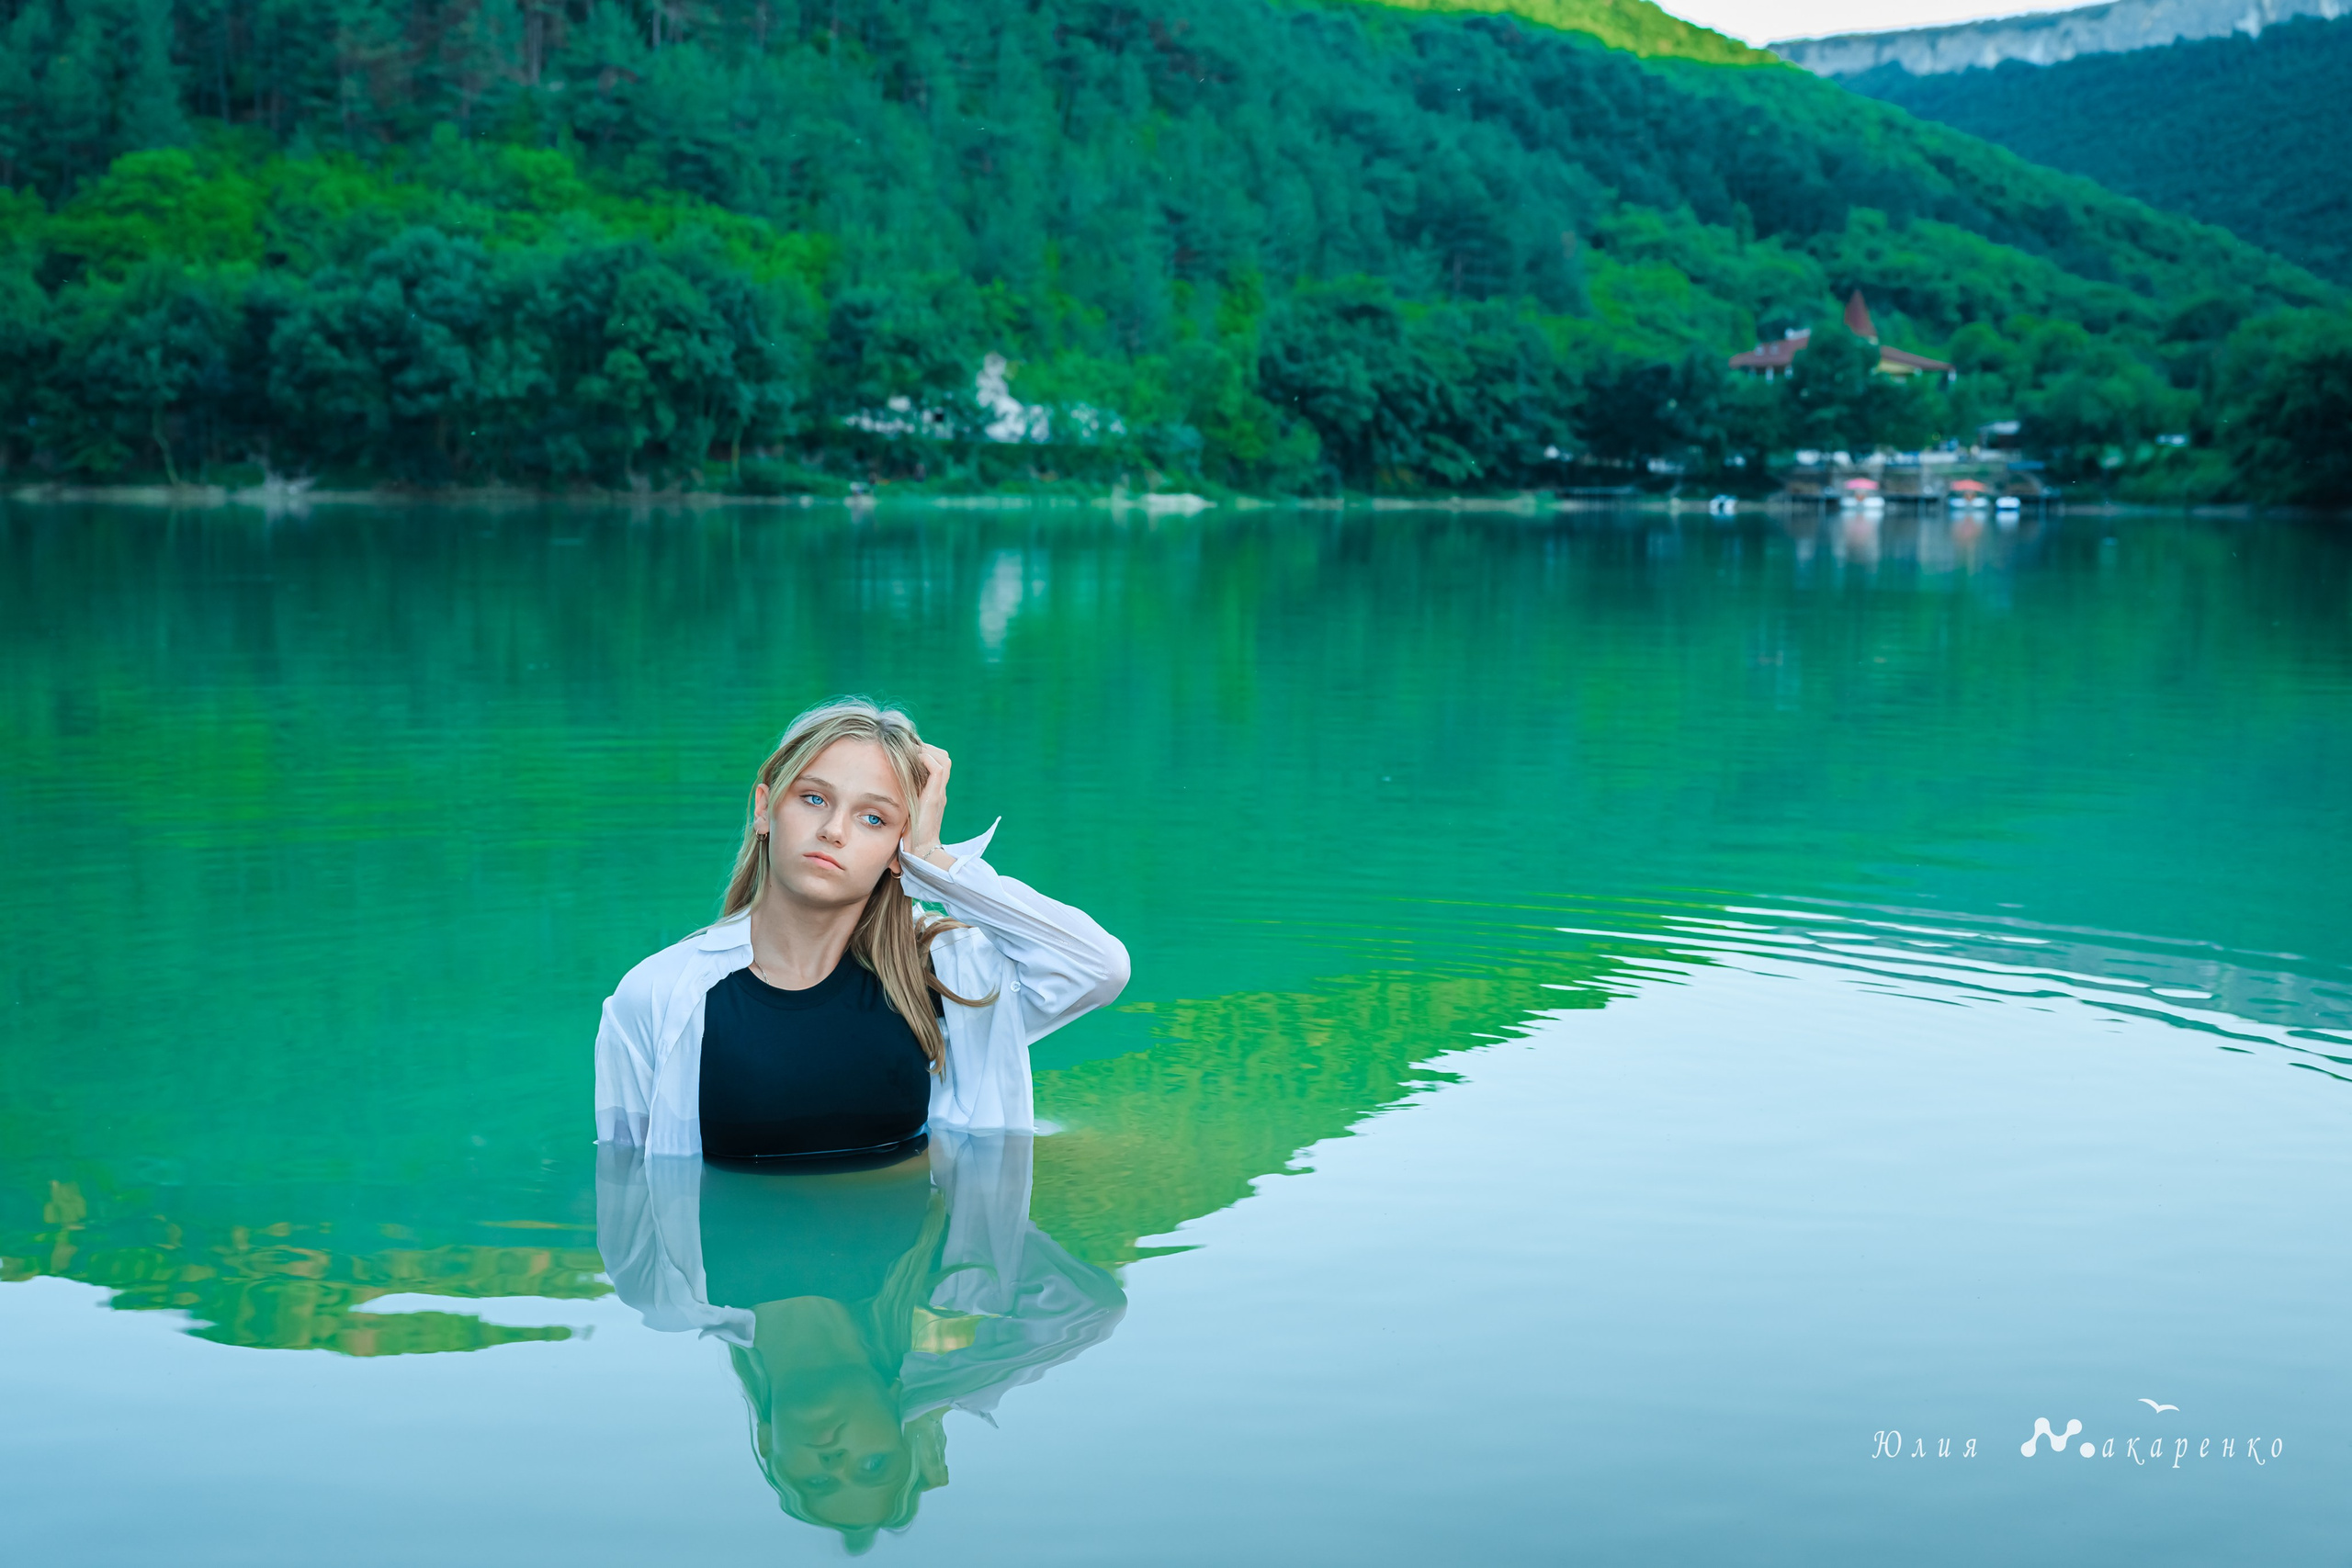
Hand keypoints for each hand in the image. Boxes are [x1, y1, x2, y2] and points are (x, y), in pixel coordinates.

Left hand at [903, 742, 952, 864]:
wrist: (920, 852)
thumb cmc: (909, 838)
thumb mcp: (905, 815)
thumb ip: (901, 803)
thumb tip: (881, 797)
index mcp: (933, 794)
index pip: (937, 764)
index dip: (925, 753)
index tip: (906, 752)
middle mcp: (938, 791)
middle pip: (943, 758)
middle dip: (927, 748)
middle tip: (908, 750)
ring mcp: (938, 793)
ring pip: (943, 760)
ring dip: (926, 751)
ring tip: (910, 753)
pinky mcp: (934, 797)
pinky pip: (937, 769)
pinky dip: (925, 760)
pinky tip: (912, 762)